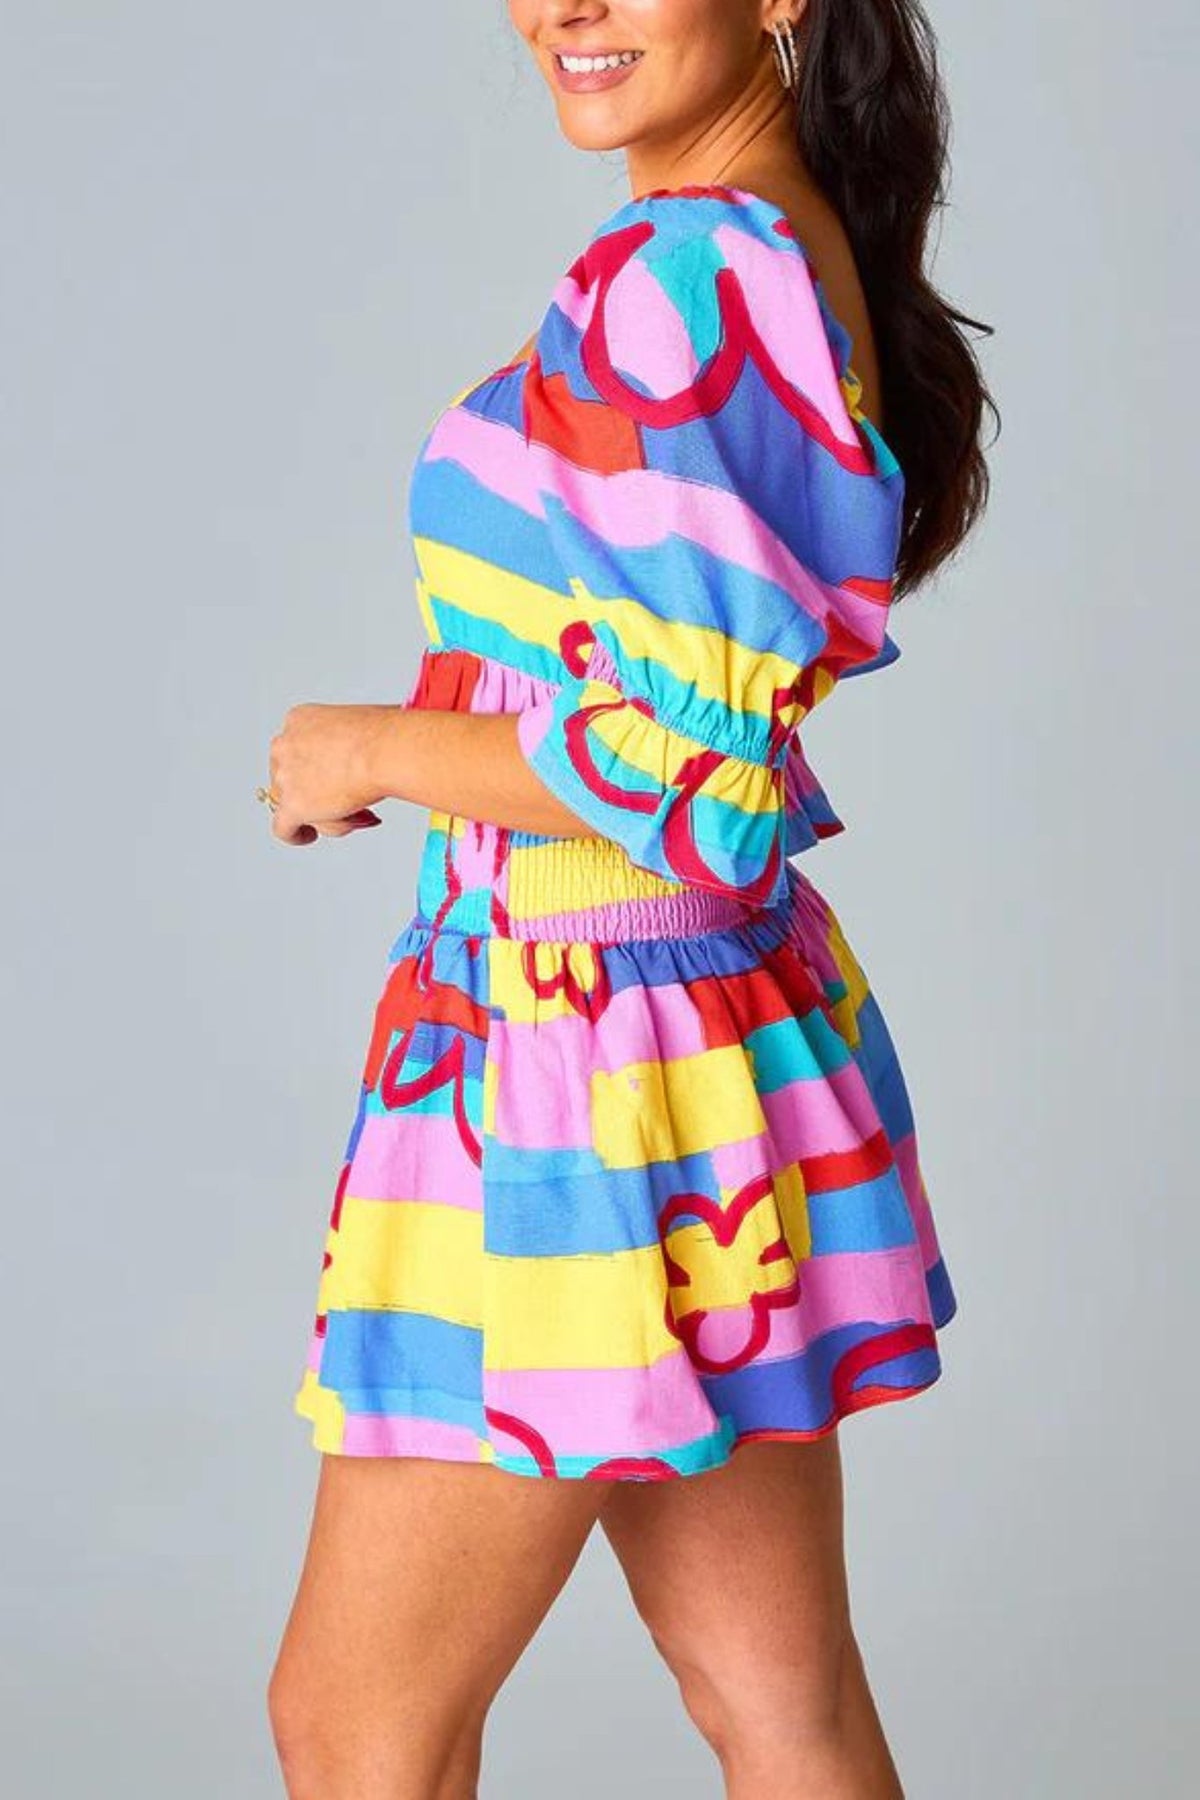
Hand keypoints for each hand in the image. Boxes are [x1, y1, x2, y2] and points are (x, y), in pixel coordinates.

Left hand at [266, 702, 397, 846]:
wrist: (384, 749)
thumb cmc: (385, 735)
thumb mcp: (358, 725)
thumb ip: (350, 744)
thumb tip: (358, 763)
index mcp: (299, 719)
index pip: (297, 750)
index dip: (318, 768)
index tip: (339, 778)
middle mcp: (285, 745)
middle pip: (291, 778)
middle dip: (317, 792)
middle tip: (347, 800)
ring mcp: (286, 776)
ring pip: (292, 802)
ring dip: (320, 812)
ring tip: (354, 812)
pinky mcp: (293, 806)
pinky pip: (284, 828)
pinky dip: (295, 835)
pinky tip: (309, 836)